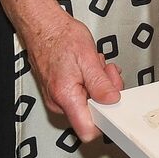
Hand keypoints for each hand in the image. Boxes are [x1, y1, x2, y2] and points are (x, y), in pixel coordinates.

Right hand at [21, 9, 123, 141]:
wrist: (43, 27)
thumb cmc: (61, 37)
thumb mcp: (88, 57)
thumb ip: (100, 83)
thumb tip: (112, 100)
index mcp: (66, 97)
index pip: (87, 131)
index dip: (105, 122)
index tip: (114, 105)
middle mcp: (59, 103)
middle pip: (92, 114)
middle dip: (105, 93)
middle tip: (106, 73)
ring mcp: (58, 99)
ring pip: (89, 102)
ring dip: (99, 84)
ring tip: (95, 65)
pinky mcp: (60, 93)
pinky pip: (82, 94)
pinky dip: (91, 81)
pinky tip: (90, 67)